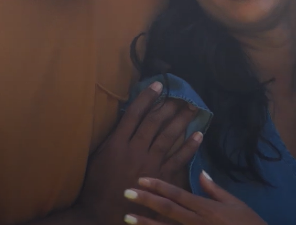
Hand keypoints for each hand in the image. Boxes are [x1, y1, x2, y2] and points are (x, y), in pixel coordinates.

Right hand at [75, 82, 203, 224]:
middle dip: (168, 105)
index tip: (158, 85)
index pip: (134, 113)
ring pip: (169, 136)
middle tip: (180, 95)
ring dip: (181, 120)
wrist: (100, 214)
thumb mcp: (99, 157)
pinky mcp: (161, 178)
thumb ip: (113, 139)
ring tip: (192, 107)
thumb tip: (126, 119)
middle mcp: (134, 150)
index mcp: (117, 143)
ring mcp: (149, 164)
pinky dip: (190, 145)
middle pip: (155, 121)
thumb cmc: (96, 186)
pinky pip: (179, 158)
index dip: (147, 97)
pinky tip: (199, 134)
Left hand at [122, 171, 267, 224]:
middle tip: (126, 193)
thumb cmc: (248, 223)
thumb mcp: (235, 203)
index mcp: (206, 208)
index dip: (158, 186)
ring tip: (126, 217)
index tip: (141, 180)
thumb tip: (200, 173)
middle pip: (167, 209)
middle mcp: (197, 222)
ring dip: (145, 223)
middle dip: (145, 200)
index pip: (177, 194)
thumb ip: (214, 189)